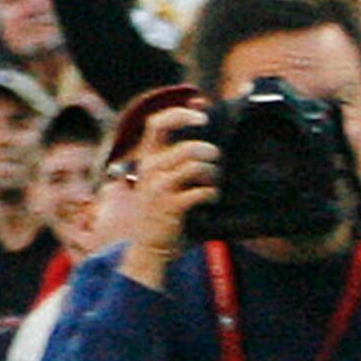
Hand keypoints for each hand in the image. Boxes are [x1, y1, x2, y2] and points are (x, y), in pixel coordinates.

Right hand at [113, 102, 212, 284]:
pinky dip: (212, 192)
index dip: (181, 113)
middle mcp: (150, 170)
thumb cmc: (161, 208)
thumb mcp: (161, 177)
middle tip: (213, 159)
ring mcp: (159, 189)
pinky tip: (210, 197)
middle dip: (207, 150)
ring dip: (212, 173)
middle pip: (185, 146)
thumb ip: (177, 153)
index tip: (202, 114)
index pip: (158, 123)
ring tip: (213, 180)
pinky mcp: (171, 207)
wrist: (148, 247)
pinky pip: (201, 191)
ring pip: (195, 167)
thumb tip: (201, 113)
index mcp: (147, 158)